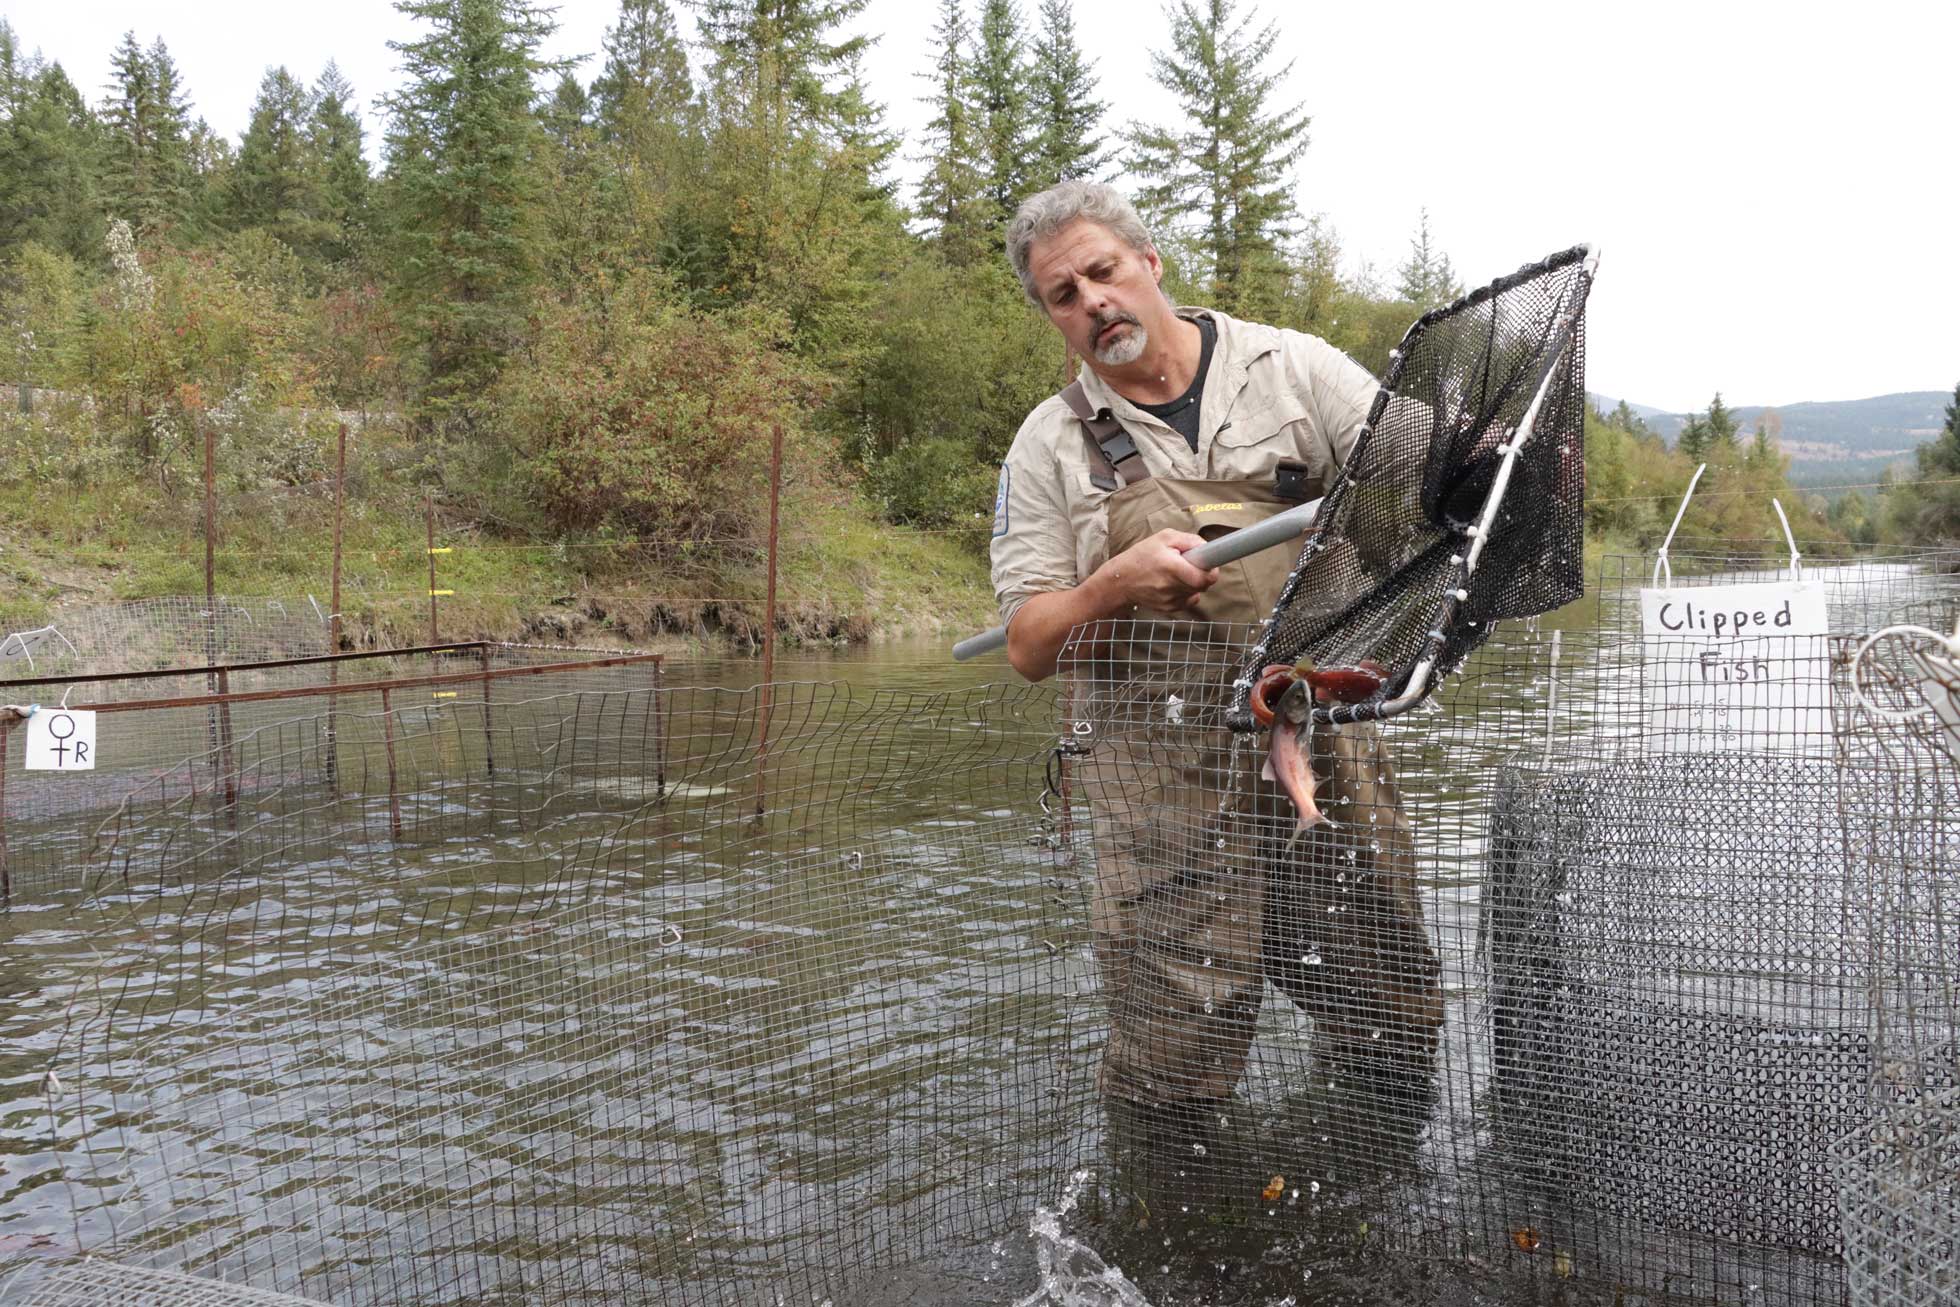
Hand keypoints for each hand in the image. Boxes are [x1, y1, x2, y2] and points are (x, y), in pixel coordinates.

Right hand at [1098, 529, 1219, 612]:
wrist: (1120, 581)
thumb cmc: (1142, 555)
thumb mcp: (1164, 537)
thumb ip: (1189, 540)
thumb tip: (1207, 548)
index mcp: (1171, 567)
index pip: (1204, 577)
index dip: (1211, 570)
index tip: (1208, 563)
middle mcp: (1171, 587)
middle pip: (1203, 584)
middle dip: (1201, 573)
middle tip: (1188, 563)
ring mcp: (1171, 600)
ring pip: (1197, 592)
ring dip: (1192, 582)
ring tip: (1176, 572)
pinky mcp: (1169, 608)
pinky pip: (1189, 599)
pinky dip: (1186, 591)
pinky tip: (1172, 583)